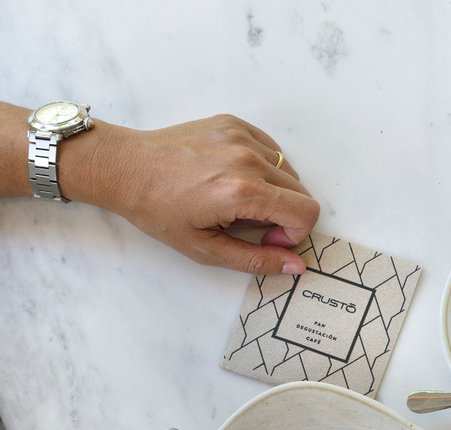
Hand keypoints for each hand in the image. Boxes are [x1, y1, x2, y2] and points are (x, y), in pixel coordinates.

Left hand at [76, 114, 319, 274]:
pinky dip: (263, 167)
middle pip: (301, 192)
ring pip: (288, 171)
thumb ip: (257, 260)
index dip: (294, 233)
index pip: (306, 212)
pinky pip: (271, 149)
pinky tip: (234, 176)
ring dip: (273, 190)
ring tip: (237, 197)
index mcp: (243, 192)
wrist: (125, 169)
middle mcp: (247, 159)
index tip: (266, 238)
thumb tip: (296, 265)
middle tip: (248, 222)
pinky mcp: (233, 124)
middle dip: (284, 214)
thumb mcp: (206, 249)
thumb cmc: (159, 211)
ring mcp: (241, 137)